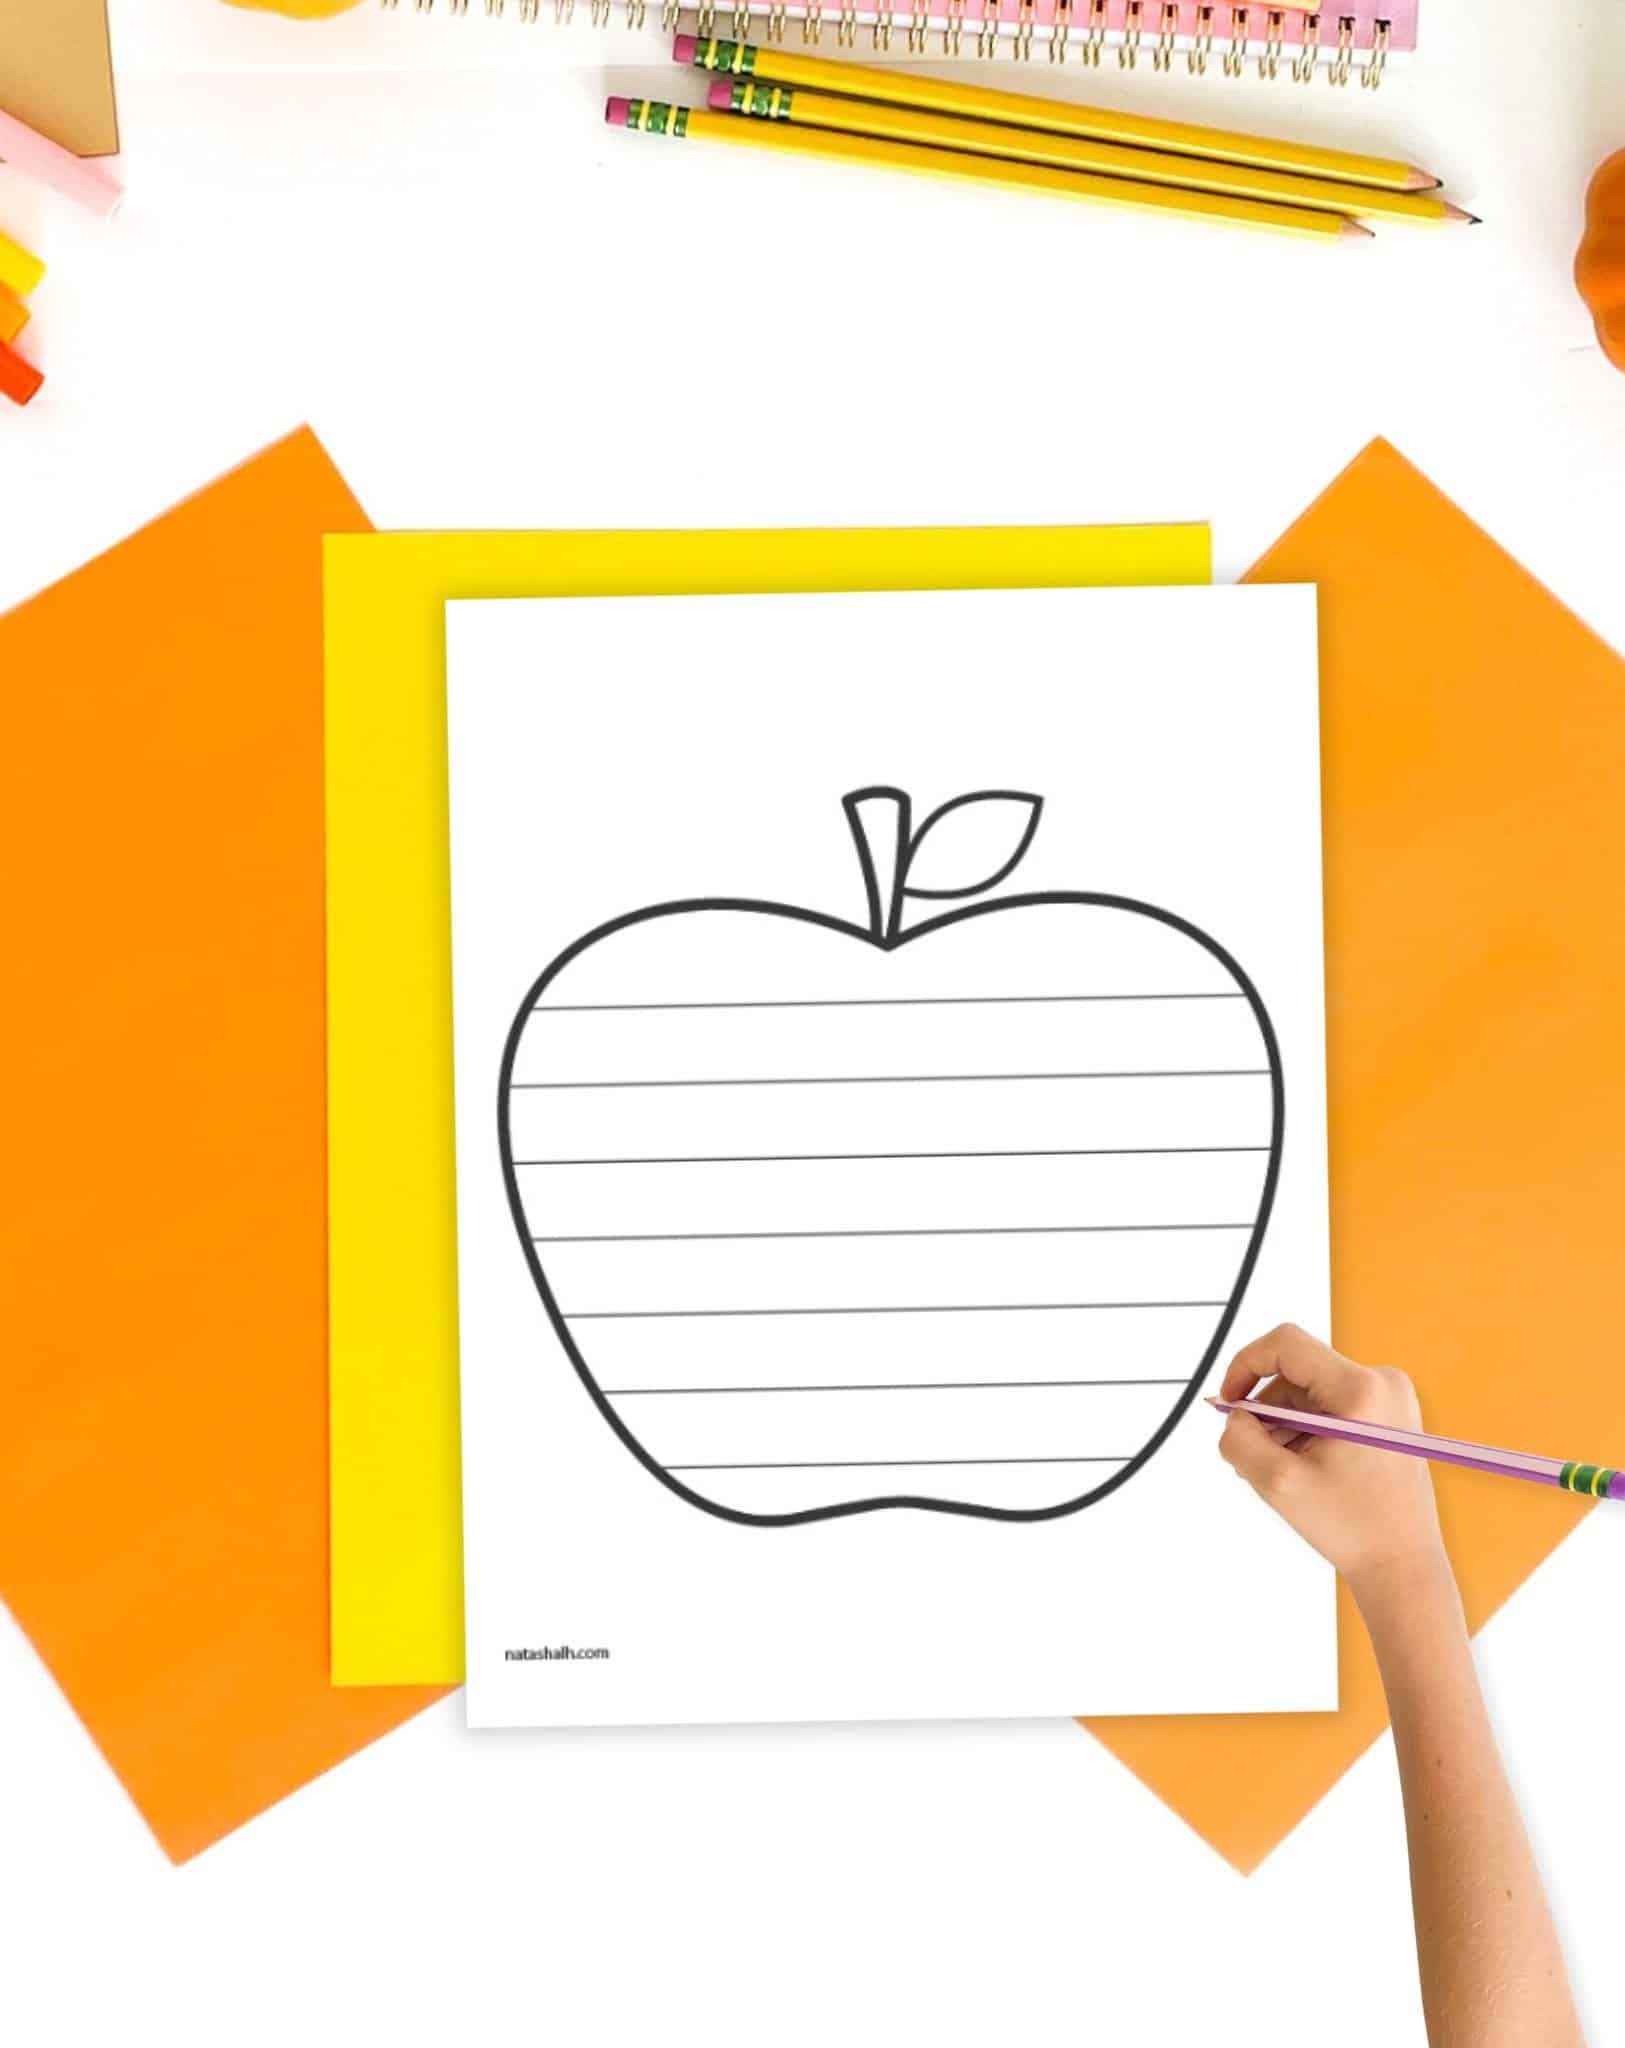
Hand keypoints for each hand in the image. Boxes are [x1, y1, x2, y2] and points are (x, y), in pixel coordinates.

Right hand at [1217, 1324, 1450, 1607]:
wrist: (1403, 1566)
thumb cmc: (1352, 1528)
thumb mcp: (1278, 1483)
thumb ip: (1239, 1438)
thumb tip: (1234, 1415)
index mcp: (1361, 1390)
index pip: (1286, 1344)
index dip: (1245, 1365)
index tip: (1228, 1404)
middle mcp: (1382, 1382)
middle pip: (1296, 1372)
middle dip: (1266, 1410)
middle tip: (1255, 1454)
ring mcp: (1390, 1397)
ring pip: (1310, 1391)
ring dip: (1285, 1424)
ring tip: (1284, 1470)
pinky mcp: (1390, 1414)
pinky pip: (1330, 1405)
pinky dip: (1307, 1430)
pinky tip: (1306, 1468)